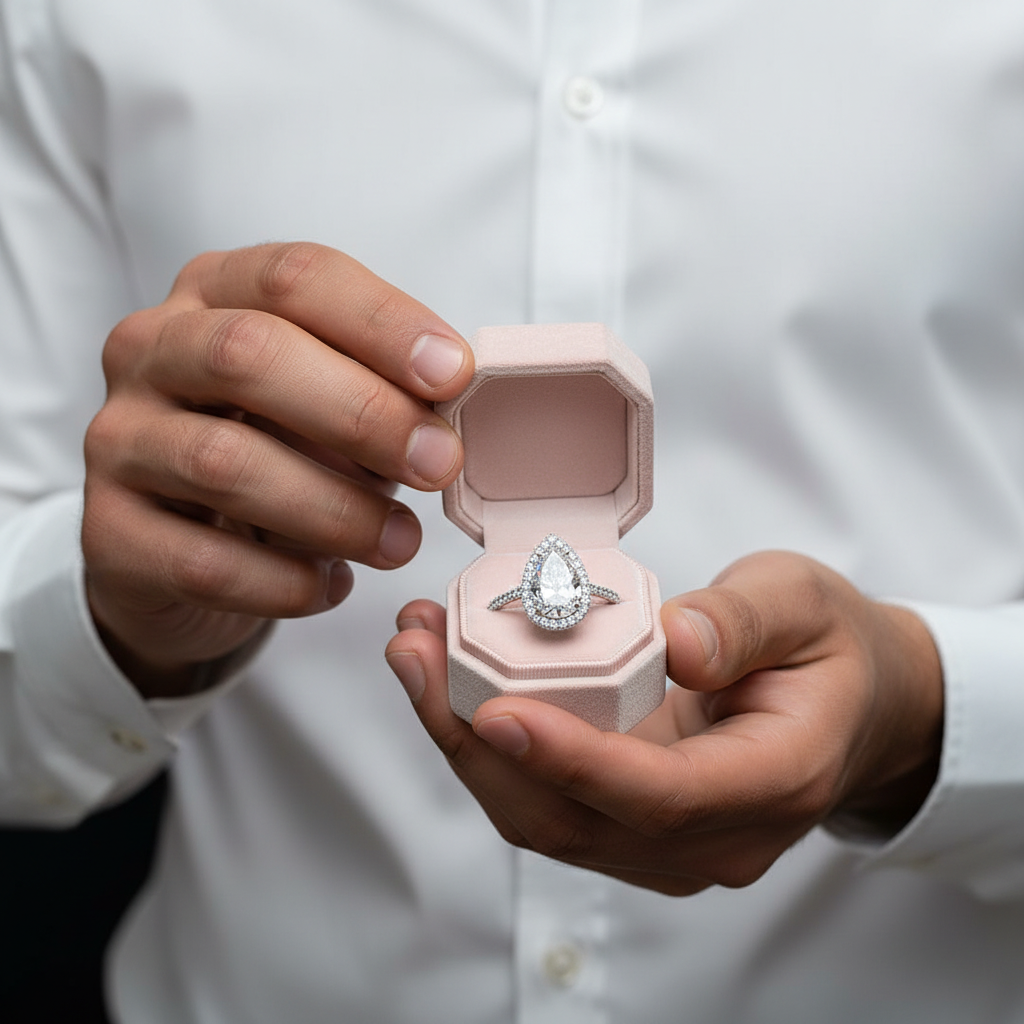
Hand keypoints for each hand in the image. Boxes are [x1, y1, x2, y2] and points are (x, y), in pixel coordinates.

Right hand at [84, 243, 472, 696]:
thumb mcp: (329, 404)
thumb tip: (449, 415)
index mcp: (214, 294)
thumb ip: (380, 394)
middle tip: (439, 463)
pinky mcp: (108, 532)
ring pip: (225, 464)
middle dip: (363, 411)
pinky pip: (203, 562)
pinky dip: (285, 582)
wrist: (175, 547)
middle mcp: (151, 351)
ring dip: (336, 509)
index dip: (382, 322)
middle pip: (248, 354)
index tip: (454, 374)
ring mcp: (118, 440)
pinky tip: (331, 585)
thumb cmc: (274, 452)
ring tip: (400, 541)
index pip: (294, 278)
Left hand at [385, 551, 942, 895]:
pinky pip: (545, 798)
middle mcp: (714, 836)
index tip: (497, 712)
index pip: (662, 799)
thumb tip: (676, 642)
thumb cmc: (828, 650)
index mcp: (773, 782)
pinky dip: (487, 744)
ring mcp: (668, 841)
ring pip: (544, 818)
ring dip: (465, 743)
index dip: (574, 764)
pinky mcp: (629, 821)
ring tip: (415, 653)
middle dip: (479, 747)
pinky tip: (448, 677)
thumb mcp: (804, 603)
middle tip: (417, 656)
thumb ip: (745, 622)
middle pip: (577, 821)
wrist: (851, 705)